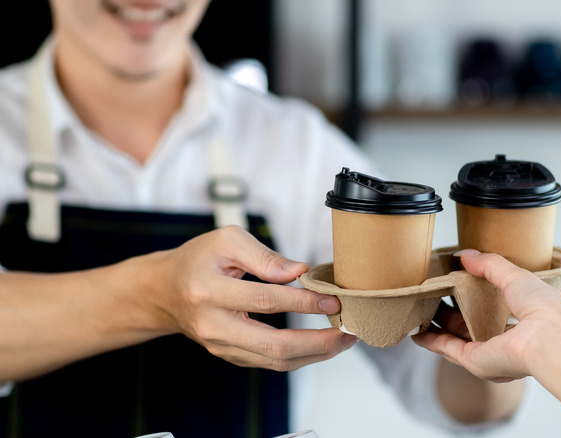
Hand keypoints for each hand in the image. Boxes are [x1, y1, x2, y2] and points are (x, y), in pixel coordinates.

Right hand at [147, 225, 356, 370]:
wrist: (165, 290)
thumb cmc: (198, 260)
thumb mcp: (227, 240)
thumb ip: (265, 256)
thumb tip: (300, 272)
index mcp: (209, 291)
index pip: (265, 300)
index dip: (303, 301)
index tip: (331, 299)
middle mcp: (213, 325)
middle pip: (273, 345)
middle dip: (318, 342)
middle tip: (346, 331)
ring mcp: (221, 346)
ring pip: (274, 361)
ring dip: (315, 354)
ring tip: (343, 340)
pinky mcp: (230, 355)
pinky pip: (269, 363)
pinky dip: (299, 356)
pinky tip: (320, 345)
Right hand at [414, 249, 560, 436]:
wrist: (551, 338)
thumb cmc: (547, 308)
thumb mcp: (516, 276)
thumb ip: (490, 265)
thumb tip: (466, 255)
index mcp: (523, 322)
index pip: (494, 312)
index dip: (476, 299)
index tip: (458, 284)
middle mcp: (506, 342)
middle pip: (472, 327)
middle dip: (453, 314)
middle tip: (434, 296)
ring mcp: (491, 354)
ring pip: (457, 340)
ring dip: (439, 327)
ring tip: (422, 312)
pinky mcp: (476, 361)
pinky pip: (449, 350)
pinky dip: (432, 341)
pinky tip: (419, 333)